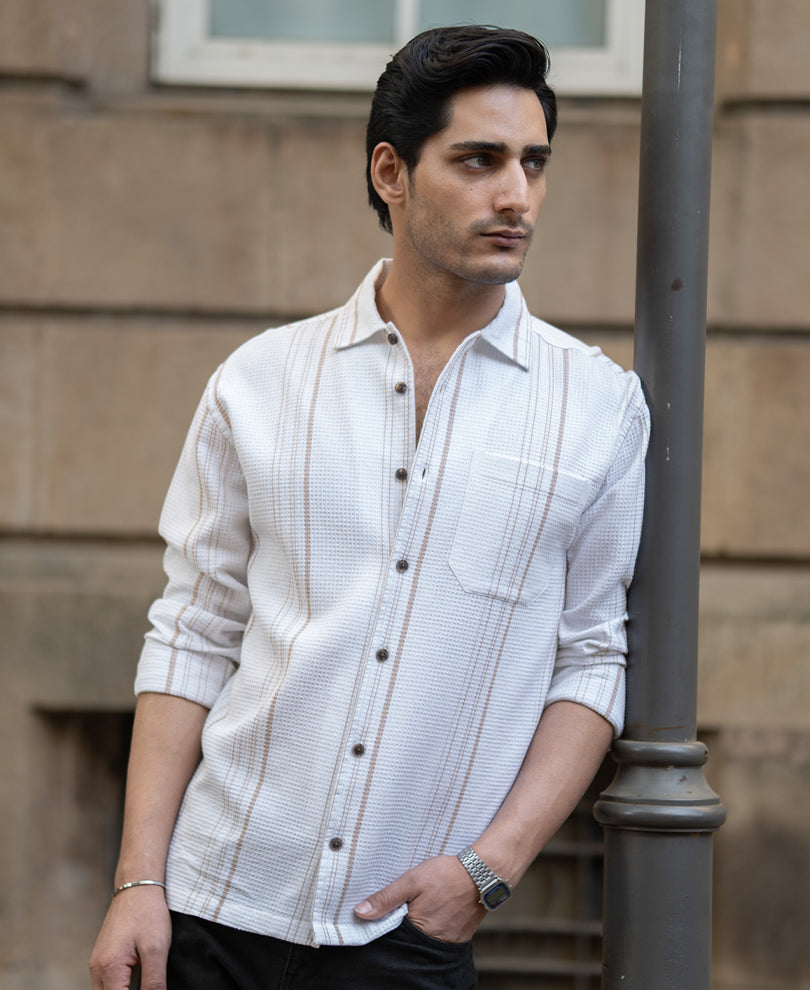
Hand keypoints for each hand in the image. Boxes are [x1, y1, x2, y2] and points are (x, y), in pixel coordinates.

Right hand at [89, 887, 170, 989]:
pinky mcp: (101, 958)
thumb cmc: (147, 913)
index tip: (150, 989)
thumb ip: (154, 982)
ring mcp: (96, 963)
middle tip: (148, 985)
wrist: (138, 887)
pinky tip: (135, 981)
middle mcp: (96, 968)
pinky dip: (119, 987)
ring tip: (143, 981)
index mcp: (109, 968)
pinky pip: (106, 983)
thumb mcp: (157, 949)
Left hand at [354, 854, 485, 942]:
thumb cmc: (447, 874)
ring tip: (422, 907)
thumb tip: (360, 912)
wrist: (483, 872)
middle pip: (408, 940)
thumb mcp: (412, 880)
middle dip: (402, 927)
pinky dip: (435, 926)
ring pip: (424, 938)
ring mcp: (449, 940)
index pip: (391, 936)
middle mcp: (433, 940)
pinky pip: (441, 936)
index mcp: (417, 928)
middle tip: (406, 907)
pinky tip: (435, 911)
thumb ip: (386, 898)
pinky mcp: (461, 937)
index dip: (384, 925)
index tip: (380, 915)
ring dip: (419, 926)